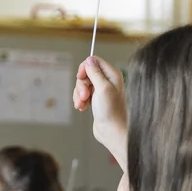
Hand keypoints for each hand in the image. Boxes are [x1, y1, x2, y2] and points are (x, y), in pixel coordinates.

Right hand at [73, 56, 127, 170]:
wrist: (111, 131)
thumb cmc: (111, 112)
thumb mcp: (102, 88)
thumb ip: (95, 73)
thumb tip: (89, 59)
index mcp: (112, 75)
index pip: (94, 61)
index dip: (85, 68)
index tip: (80, 77)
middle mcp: (108, 81)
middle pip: (86, 73)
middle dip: (81, 85)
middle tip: (84, 96)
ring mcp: (101, 90)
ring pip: (83, 85)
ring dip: (79, 94)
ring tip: (82, 105)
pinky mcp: (96, 99)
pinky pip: (83, 94)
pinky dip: (80, 100)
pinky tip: (82, 108)